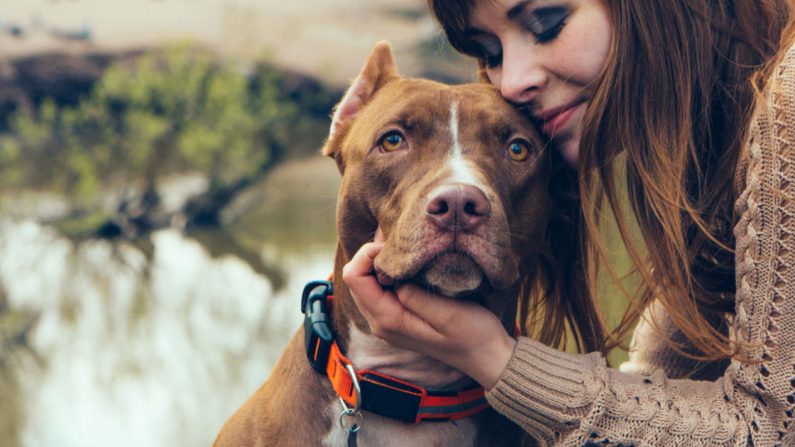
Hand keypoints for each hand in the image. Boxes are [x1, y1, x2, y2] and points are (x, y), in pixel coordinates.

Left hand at [341, 238, 516, 389]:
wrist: (487, 356)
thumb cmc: (473, 334)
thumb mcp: (447, 313)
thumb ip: (414, 295)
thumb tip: (391, 274)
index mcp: (388, 320)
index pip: (354, 277)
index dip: (368, 254)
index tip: (398, 247)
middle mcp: (380, 323)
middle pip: (356, 278)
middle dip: (373, 255)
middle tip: (404, 243)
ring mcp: (387, 322)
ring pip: (366, 282)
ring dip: (382, 263)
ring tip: (408, 249)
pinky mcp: (397, 318)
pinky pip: (380, 289)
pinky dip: (389, 272)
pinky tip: (410, 263)